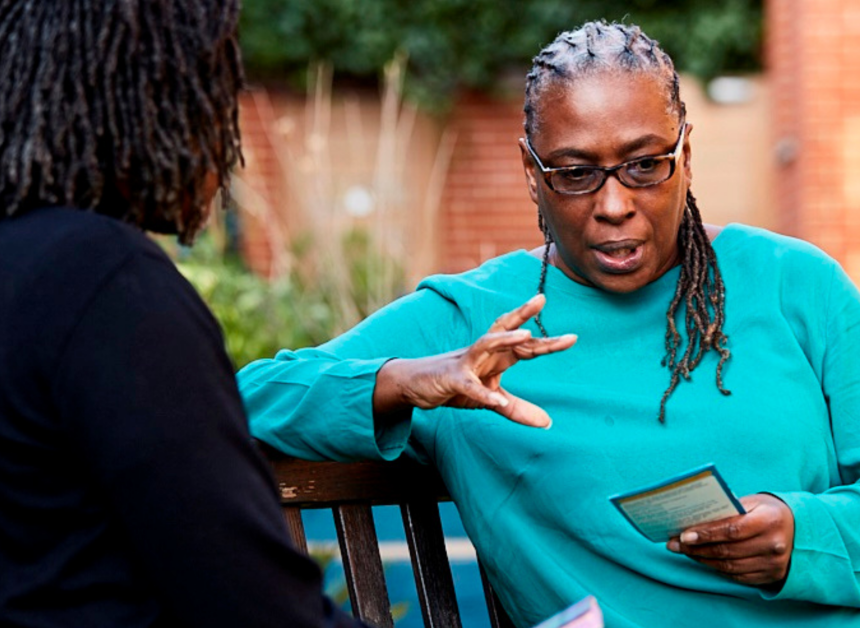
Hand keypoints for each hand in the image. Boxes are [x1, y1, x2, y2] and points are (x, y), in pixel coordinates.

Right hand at [374, 294, 575, 427]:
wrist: (415, 386)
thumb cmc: (454, 386)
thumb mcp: (489, 398)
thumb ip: (517, 408)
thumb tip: (547, 423)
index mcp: (495, 357)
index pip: (524, 346)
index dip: (547, 341)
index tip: (573, 338)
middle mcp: (482, 353)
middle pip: (505, 330)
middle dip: (524, 315)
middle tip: (542, 299)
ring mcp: (465, 363)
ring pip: (486, 345)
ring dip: (506, 340)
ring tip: (526, 337)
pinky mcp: (451, 380)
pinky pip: (468, 386)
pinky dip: (482, 393)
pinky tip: (497, 400)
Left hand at [666, 493, 794, 585]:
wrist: (802, 530)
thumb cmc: (769, 511)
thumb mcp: (754, 502)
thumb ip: (729, 509)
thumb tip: (696, 517)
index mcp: (769, 521)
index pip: (732, 530)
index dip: (706, 533)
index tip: (684, 535)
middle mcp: (773, 545)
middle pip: (727, 550)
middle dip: (696, 548)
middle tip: (674, 544)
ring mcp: (773, 564)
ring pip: (730, 566)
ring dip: (703, 560)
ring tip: (684, 551)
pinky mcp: (771, 576)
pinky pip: (738, 576)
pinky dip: (717, 568)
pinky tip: (704, 560)